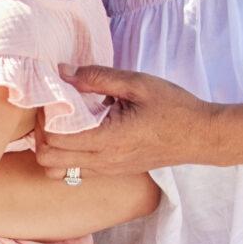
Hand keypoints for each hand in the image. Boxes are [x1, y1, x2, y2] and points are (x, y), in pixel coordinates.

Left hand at [37, 67, 222, 177]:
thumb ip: (98, 77)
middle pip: (48, 160)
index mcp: (107, 139)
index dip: (43, 119)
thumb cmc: (174, 107)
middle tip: (50, 112)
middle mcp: (103, 161)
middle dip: (40, 136)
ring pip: (58, 172)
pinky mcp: (113, 172)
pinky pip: (76, 172)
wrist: (202, 136)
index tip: (50, 100)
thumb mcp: (137, 83)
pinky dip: (67, 156)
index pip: (54, 139)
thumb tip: (63, 71)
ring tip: (62, 124)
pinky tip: (80, 132)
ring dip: (51, 149)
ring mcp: (107, 170)